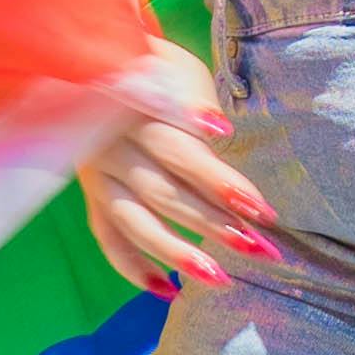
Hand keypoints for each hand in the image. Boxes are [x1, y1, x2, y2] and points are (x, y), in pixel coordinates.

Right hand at [78, 36, 279, 291]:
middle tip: (261, 248)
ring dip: (177, 252)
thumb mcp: (180, 72)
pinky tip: (169, 289)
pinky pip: (108, 236)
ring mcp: (98, 173)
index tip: (261, 208)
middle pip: (164, 190)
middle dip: (214, 222)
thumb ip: (196, 103)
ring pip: (135, 220)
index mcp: (137, 109)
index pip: (182, 152)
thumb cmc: (158, 71)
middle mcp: (112, 145)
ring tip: (221, 278)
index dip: (219, 180)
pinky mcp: (92, 194)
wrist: (95, 65)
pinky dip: (133, 266)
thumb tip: (219, 133)